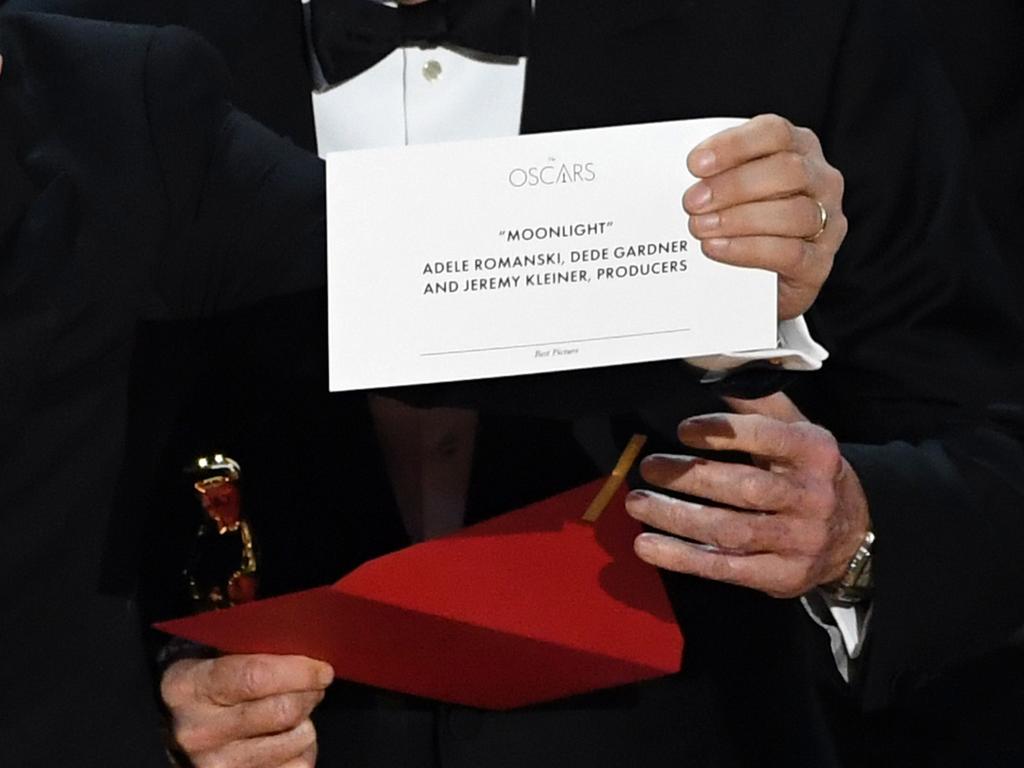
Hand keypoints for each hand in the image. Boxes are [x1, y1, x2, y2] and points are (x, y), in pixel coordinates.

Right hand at [161, 654, 333, 767]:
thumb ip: (252, 648)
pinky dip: (302, 749)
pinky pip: (298, 765)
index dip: (298, 672)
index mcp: (189, 687)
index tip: (322, 669)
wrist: (178, 728)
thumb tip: (306, 644)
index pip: (254, 676)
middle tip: (314, 685)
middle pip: (281, 711)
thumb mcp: (215, 655)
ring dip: (306, 722)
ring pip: (295, 739)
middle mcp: (199, 731)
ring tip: (293, 710)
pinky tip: (285, 737)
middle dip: (309, 693)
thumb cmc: (209, 682)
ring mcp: (217, 764)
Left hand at [625, 393, 869, 597]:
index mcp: (815, 452)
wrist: (855, 531)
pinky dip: (683, 558)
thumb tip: (713, 374)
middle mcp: (811, 497)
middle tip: (651, 467)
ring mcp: (798, 540)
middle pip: (745, 488)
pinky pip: (726, 567)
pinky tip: (650, 545)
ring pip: (730, 531)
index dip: (722, 433)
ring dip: (676, 518)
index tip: (684, 430)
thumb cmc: (809, 473)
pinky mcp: (782, 575)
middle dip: (690, 477)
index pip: (768, 438)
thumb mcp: (797, 431)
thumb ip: (758, 404)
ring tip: (639, 503)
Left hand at [683, 114, 846, 319]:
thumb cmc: (743, 224)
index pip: (774, 132)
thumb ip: (718, 176)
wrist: (757, 283)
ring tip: (700, 228)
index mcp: (800, 149)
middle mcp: (821, 181)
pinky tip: (716, 249)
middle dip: (733, 186)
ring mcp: (828, 222)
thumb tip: (678, 176)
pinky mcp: (819, 263)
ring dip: (739, 219)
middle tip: (692, 202)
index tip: (695, 164)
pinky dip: (748, 249)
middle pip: (787, 170)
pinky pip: (789, 253)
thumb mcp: (733, 190)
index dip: (734, 145)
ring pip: (793, 213)